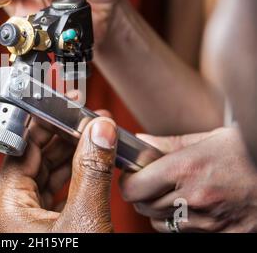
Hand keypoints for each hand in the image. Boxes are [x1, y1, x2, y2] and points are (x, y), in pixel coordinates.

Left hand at [0, 112, 116, 232]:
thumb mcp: (84, 219)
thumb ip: (92, 173)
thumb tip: (99, 132)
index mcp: (9, 206)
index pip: (22, 148)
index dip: (45, 123)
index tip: (64, 105)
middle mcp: (16, 211)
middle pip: (37, 158)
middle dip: (65, 136)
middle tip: (87, 120)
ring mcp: (32, 221)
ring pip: (50, 175)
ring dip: (74, 156)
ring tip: (94, 138)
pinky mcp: (50, 229)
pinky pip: (61, 193)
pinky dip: (79, 179)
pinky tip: (94, 168)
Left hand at [120, 127, 256, 232]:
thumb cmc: (245, 152)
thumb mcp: (207, 139)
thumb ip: (168, 144)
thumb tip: (139, 143)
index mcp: (186, 168)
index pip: (133, 187)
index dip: (129, 182)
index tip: (134, 176)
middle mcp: (194, 197)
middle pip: (143, 206)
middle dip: (143, 195)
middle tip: (154, 183)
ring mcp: (209, 222)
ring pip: (161, 224)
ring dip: (162, 211)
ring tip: (178, 195)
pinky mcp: (224, 236)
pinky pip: (186, 235)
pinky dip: (183, 225)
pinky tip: (196, 209)